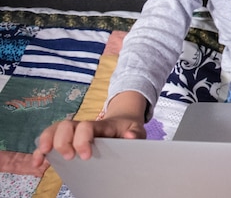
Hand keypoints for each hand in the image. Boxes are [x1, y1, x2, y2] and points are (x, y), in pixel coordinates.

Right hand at [31, 116, 145, 166]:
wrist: (122, 121)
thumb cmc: (128, 128)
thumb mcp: (136, 129)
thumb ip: (135, 134)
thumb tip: (129, 137)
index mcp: (101, 125)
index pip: (86, 126)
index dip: (82, 140)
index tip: (85, 156)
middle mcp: (83, 125)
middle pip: (66, 125)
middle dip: (63, 141)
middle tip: (68, 158)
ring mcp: (73, 131)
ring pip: (54, 130)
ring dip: (46, 141)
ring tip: (44, 156)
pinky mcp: (68, 139)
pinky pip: (50, 140)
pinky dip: (41, 151)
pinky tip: (38, 163)